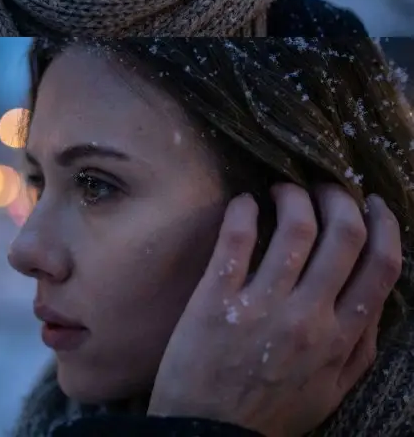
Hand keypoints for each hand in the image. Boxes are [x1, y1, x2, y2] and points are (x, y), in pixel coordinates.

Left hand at [148, 184, 401, 436]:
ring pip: (295, 227)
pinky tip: (244, 202)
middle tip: (323, 187)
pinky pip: (236, 238)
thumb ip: (359, 348)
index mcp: (341, 339)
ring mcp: (263, 307)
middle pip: (343, 235)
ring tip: (281, 190)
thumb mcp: (331, 391)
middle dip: (338, 197)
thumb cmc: (270, 412)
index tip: (372, 203)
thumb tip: (374, 298)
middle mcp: (309, 318)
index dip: (383, 224)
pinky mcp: (216, 300)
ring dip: (293, 195)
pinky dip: (243, 209)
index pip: (380, 267)